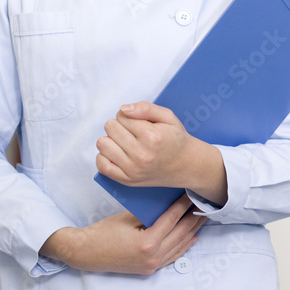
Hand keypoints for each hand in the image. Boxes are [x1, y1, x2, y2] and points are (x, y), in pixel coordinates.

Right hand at [39, 195, 203, 273]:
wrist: (87, 252)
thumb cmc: (103, 233)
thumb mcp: (127, 217)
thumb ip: (148, 211)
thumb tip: (166, 200)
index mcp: (147, 242)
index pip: (172, 219)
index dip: (184, 205)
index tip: (191, 193)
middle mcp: (153, 256)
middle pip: (180, 232)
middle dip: (193, 216)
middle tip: (203, 203)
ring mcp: (152, 264)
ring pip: (180, 245)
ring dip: (192, 230)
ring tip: (202, 216)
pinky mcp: (149, 268)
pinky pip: (172, 256)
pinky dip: (184, 245)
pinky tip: (192, 237)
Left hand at [96, 101, 227, 204]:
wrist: (187, 165)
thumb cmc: (176, 139)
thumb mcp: (168, 117)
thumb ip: (145, 108)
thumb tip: (122, 109)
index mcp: (151, 136)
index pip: (122, 116)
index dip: (128, 115)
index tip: (137, 121)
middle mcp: (141, 154)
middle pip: (110, 128)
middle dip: (119, 125)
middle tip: (131, 131)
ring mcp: (133, 170)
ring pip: (103, 144)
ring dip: (111, 139)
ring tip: (124, 141)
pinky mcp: (127, 180)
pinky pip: (102, 165)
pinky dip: (105, 156)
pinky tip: (117, 152)